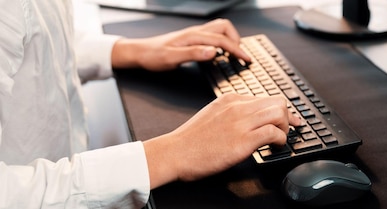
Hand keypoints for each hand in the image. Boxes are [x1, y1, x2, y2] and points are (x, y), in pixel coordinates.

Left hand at [111, 18, 250, 70]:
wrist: (139, 53)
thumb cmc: (153, 56)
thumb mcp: (172, 58)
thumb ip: (193, 54)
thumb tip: (213, 52)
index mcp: (193, 36)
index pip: (222, 40)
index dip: (237, 50)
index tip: (247, 59)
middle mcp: (195, 32)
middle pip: (224, 27)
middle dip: (236, 40)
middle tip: (241, 56)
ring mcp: (194, 34)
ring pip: (219, 29)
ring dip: (229, 39)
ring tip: (234, 54)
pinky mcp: (191, 38)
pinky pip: (212, 35)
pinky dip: (221, 42)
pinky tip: (219, 53)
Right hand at [142, 94, 301, 188]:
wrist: (175, 152)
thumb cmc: (191, 141)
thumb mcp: (212, 116)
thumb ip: (231, 113)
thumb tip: (250, 121)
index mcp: (230, 99)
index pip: (264, 97)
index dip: (281, 110)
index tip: (289, 119)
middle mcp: (237, 107)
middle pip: (277, 101)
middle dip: (288, 117)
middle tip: (288, 130)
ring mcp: (241, 122)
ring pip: (279, 113)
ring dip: (286, 128)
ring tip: (279, 140)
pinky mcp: (243, 140)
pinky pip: (274, 133)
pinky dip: (280, 141)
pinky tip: (274, 148)